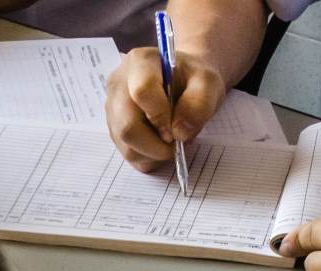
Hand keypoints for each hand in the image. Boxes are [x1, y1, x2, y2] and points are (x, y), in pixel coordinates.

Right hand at [105, 46, 226, 171]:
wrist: (183, 82)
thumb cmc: (193, 79)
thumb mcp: (207, 83)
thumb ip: (199, 103)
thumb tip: (178, 133)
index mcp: (140, 62)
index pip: (142, 92)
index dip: (161, 116)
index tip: (177, 126)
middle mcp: (118, 84)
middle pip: (127, 127)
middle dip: (157, 145)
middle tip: (176, 143)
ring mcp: (113, 108)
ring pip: (126, 146)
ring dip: (154, 154)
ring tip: (171, 141)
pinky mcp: (114, 128)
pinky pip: (129, 154)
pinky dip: (149, 158)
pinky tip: (160, 144)